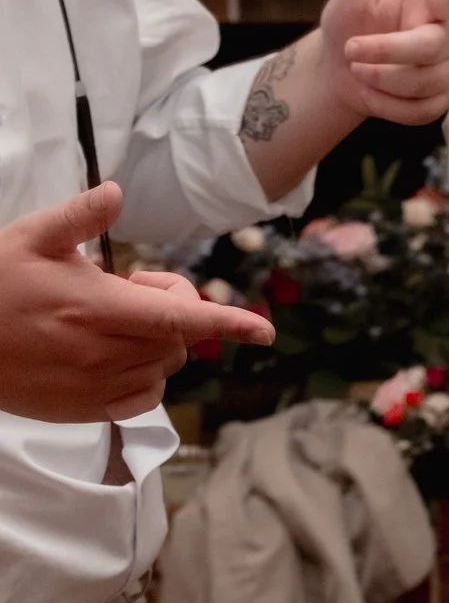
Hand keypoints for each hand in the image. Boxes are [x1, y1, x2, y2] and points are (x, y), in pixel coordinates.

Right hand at [0, 184, 276, 422]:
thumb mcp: (30, 239)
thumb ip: (78, 217)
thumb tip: (116, 192)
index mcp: (97, 308)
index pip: (180, 318)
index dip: (227, 322)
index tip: (265, 331)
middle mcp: (102, 353)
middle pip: (178, 337)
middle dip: (175, 308)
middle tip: (135, 286)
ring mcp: (93, 386)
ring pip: (165, 366)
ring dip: (160, 340)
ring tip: (116, 318)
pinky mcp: (82, 410)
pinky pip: (143, 397)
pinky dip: (148, 375)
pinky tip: (118, 353)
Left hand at [324, 0, 448, 123]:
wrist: (337, 71)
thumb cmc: (349, 21)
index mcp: (430, 3)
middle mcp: (445, 35)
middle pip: (429, 47)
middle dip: (385, 51)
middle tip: (352, 48)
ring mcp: (445, 70)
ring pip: (420, 81)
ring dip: (378, 78)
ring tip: (361, 68)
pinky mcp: (439, 100)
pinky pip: (418, 109)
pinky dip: (385, 104)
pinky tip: (376, 91)